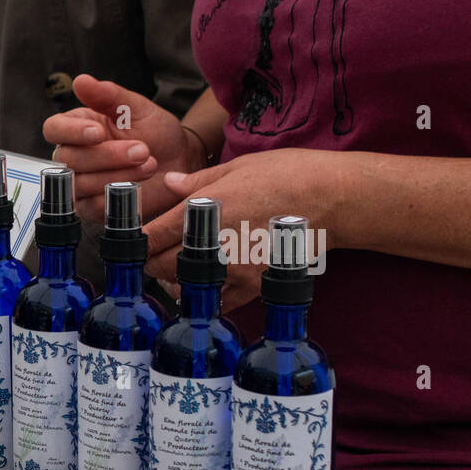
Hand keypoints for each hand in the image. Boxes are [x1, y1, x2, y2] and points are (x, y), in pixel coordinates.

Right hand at [41, 74, 203, 223]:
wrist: (180, 162)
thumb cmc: (157, 133)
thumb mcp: (137, 108)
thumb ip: (108, 95)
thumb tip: (80, 81)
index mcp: (77, 127)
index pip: (54, 129)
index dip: (72, 132)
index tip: (98, 132)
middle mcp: (73, 157)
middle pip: (68, 159)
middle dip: (107, 155)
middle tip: (142, 149)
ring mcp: (80, 184)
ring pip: (81, 183)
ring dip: (117, 174)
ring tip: (148, 164)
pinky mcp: (92, 208)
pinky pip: (92, 205)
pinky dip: (116, 194)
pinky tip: (138, 184)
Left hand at [144, 148, 340, 312]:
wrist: (336, 199)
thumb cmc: (288, 175)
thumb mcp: (237, 168)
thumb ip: (196, 183)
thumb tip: (167, 184)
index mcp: (203, 211)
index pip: (150, 238)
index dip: (136, 241)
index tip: (134, 240)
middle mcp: (213, 244)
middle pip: (160, 266)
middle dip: (152, 261)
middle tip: (156, 253)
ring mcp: (233, 270)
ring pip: (186, 286)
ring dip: (178, 279)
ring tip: (184, 265)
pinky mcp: (253, 287)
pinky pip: (218, 300)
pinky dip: (209, 294)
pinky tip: (212, 281)